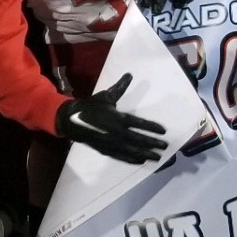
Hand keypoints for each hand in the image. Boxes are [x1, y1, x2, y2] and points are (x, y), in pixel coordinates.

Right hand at [54, 74, 169, 163]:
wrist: (72, 120)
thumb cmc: (91, 106)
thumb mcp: (106, 96)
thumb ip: (120, 88)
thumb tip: (129, 74)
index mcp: (118, 118)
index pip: (140, 124)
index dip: (152, 128)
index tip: (164, 132)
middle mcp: (117, 132)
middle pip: (139, 139)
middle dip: (153, 143)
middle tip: (165, 146)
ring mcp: (111, 143)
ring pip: (132, 150)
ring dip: (146, 154)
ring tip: (157, 157)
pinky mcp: (106, 150)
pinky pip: (121, 156)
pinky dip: (132, 160)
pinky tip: (141, 161)